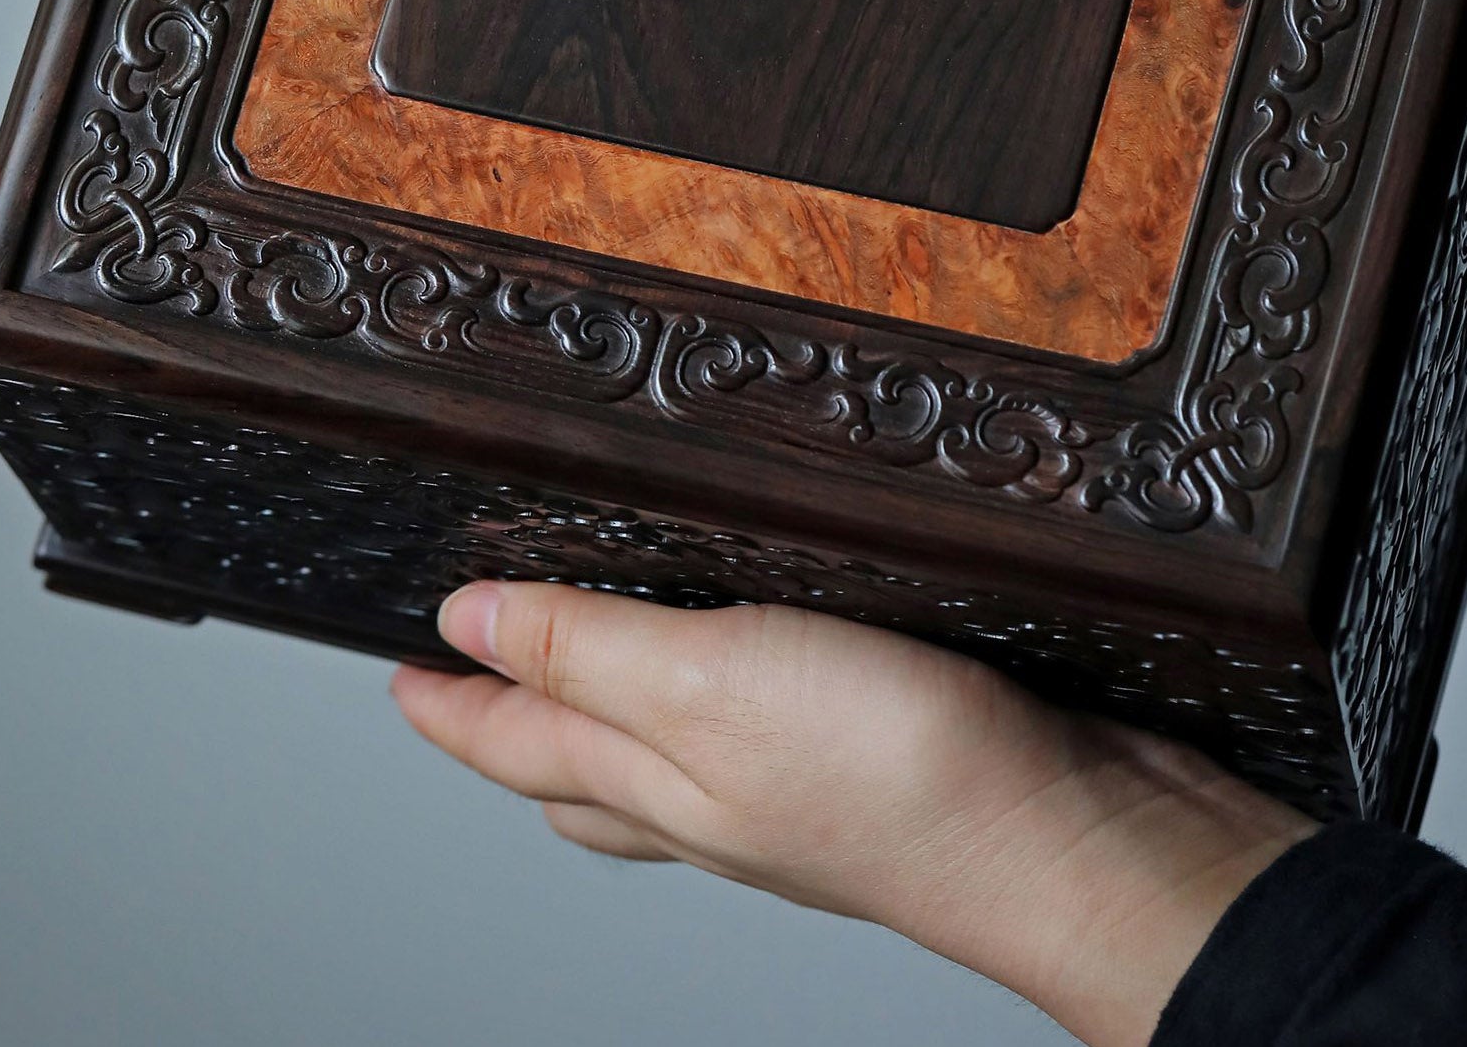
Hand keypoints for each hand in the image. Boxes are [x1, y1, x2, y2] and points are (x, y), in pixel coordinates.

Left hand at [393, 583, 1312, 1046]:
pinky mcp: (878, 753)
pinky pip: (766, 725)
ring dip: (616, 711)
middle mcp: (716, 796)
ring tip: (591, 667)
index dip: (451, 702)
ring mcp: (796, 786)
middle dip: (515, 721)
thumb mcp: (708, 681)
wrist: (1070, 841)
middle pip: (581, 764)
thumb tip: (465, 625)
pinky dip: (732, 691)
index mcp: (658, 780)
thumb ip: (590, 646)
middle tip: (468, 678)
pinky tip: (766, 657)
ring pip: (671, 758)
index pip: (518, 739)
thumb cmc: (899, 782)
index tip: (396, 674)